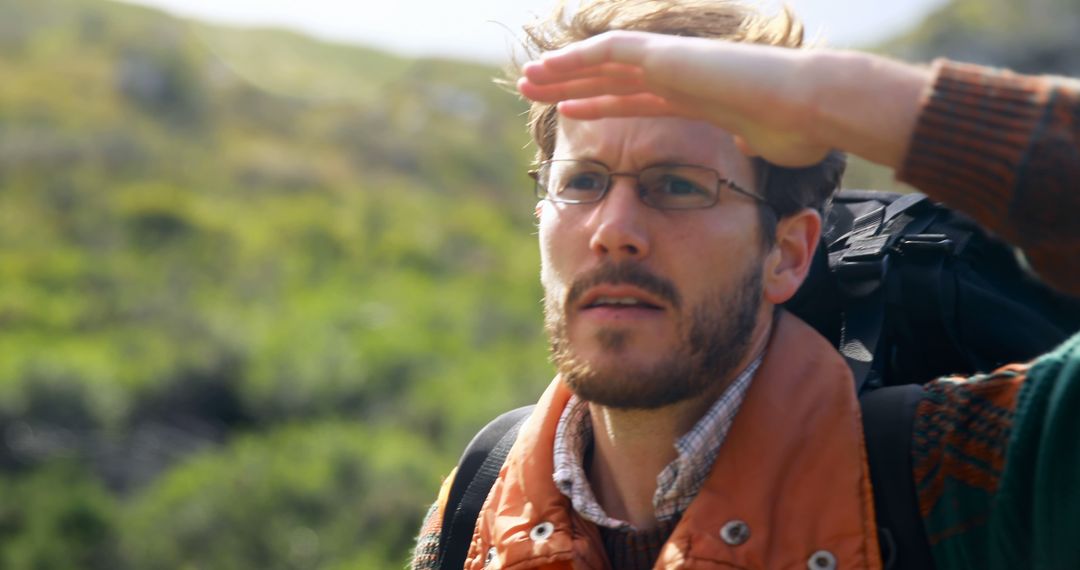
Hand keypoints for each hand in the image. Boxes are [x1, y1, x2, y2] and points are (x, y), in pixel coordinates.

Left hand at [518, 31, 927, 168]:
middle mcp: (678, 76)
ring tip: (528, 77)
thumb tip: (746, 155)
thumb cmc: (800, 130)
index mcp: (694, 97)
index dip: (600, 103)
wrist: (814, 106)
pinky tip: (550, 68)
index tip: (569, 110)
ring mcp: (673, 64)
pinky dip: (578, 59)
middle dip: (571, 83)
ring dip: (563, 69)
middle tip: (533, 88)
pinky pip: (611, 53)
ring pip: (601, 63)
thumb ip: (745, 146)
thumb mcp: (764, 147)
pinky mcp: (669, 57)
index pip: (635, 98)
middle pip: (610, 78)